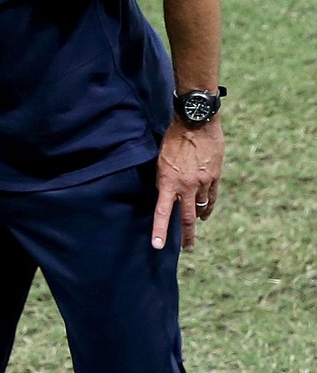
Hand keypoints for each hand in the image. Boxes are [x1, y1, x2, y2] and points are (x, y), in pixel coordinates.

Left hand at [153, 120, 222, 249]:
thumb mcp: (160, 161)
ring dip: (198, 217)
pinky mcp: (215, 177)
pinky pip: (212, 198)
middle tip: (187, 248)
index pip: (162, 212)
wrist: (196, 123)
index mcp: (168, 182)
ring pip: (201, 207)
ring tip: (196, 226)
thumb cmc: (172, 139)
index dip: (160, 230)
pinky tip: (206, 213)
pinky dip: (208, 207)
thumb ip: (163, 180)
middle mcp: (186, 186)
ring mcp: (203, 183)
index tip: (158, 246)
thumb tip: (165, 194)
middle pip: (187, 218)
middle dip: (187, 235)